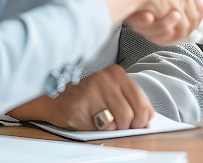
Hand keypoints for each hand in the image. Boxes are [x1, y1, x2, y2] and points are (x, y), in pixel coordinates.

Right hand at [7, 65, 152, 129]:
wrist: (55, 97)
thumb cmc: (87, 96)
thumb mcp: (112, 90)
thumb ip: (131, 100)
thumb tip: (147, 119)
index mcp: (117, 73)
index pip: (143, 105)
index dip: (141, 120)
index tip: (135, 123)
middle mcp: (105, 79)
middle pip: (131, 117)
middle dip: (126, 127)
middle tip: (116, 124)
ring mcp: (91, 92)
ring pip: (116, 124)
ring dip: (111, 128)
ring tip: (100, 120)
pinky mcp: (79, 106)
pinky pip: (99, 128)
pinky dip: (96, 129)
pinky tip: (88, 118)